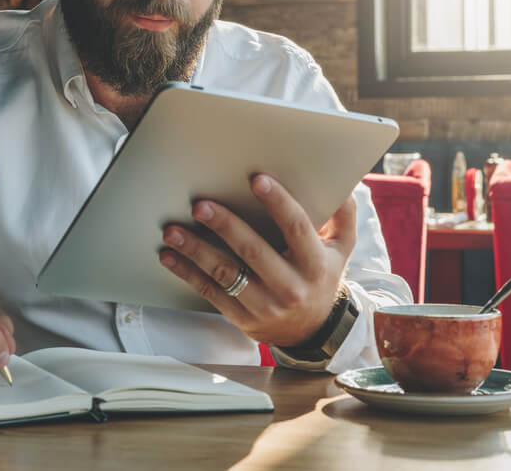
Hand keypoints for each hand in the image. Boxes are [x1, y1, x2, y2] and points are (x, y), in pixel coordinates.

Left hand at [158, 173, 356, 346]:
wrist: (313, 331)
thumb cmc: (322, 275)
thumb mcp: (342, 248)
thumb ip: (342, 214)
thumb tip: (341, 182)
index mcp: (315, 263)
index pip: (297, 228)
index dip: (278, 203)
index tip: (257, 179)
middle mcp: (291, 286)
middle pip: (254, 251)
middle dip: (225, 226)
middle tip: (200, 205)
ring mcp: (265, 306)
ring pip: (226, 274)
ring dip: (196, 250)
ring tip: (173, 230)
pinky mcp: (242, 318)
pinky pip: (210, 293)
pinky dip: (186, 273)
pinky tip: (169, 256)